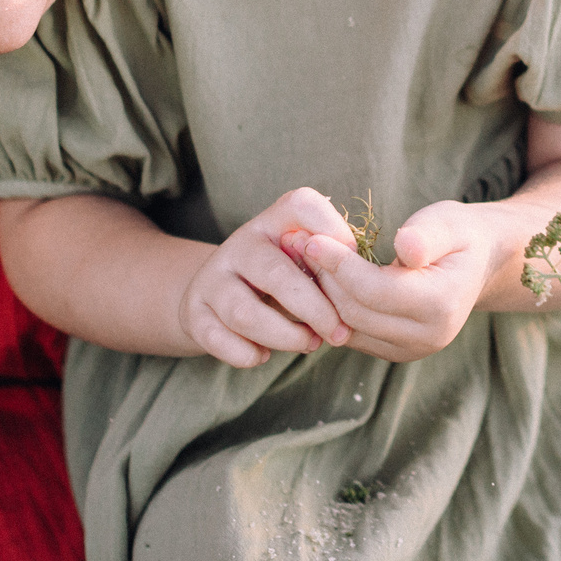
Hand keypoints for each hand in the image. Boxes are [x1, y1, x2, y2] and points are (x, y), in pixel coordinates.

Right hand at [178, 187, 358, 365]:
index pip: (304, 206)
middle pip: (277, 274)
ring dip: (285, 337)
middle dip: (316, 311)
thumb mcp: (306, 258)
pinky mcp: (194, 311)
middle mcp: (241, 241)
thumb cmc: (284, 275)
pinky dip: (248, 354)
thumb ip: (331, 264)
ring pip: (246, 314)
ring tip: (309, 344)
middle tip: (339, 333)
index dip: (334, 233)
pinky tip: (264, 355)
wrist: (218, 292)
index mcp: (276, 219)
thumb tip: (366, 287)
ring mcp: (212, 276)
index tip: (353, 267)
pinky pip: (220, 340)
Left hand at [297, 199, 500, 362]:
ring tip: (303, 259)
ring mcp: (411, 351)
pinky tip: (320, 279)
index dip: (339, 264)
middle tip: (297, 244)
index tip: (312, 238)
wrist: (476, 264)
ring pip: (348, 327)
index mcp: (441, 304)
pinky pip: (352, 333)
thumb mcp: (448, 222)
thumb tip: (405, 247)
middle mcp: (427, 336)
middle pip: (356, 312)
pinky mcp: (395, 352)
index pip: (375, 290)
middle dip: (324, 277)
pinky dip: (332, 308)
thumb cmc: (458, 235)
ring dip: (322, 294)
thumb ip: (427, 236)